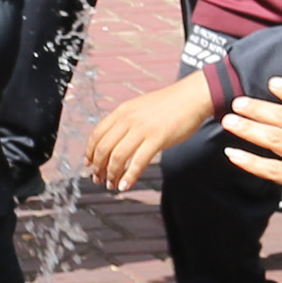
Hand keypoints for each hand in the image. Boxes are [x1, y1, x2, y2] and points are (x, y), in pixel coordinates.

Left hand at [83, 75, 216, 190]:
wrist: (192, 97)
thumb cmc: (169, 104)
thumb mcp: (139, 108)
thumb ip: (125, 121)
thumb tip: (113, 139)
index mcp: (122, 112)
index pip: (97, 135)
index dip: (90, 153)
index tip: (89, 164)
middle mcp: (128, 119)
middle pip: (103, 149)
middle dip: (98, 168)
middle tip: (98, 179)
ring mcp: (142, 129)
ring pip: (117, 157)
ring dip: (111, 175)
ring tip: (111, 185)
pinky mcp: (157, 139)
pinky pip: (138, 162)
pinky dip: (129, 177)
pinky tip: (125, 185)